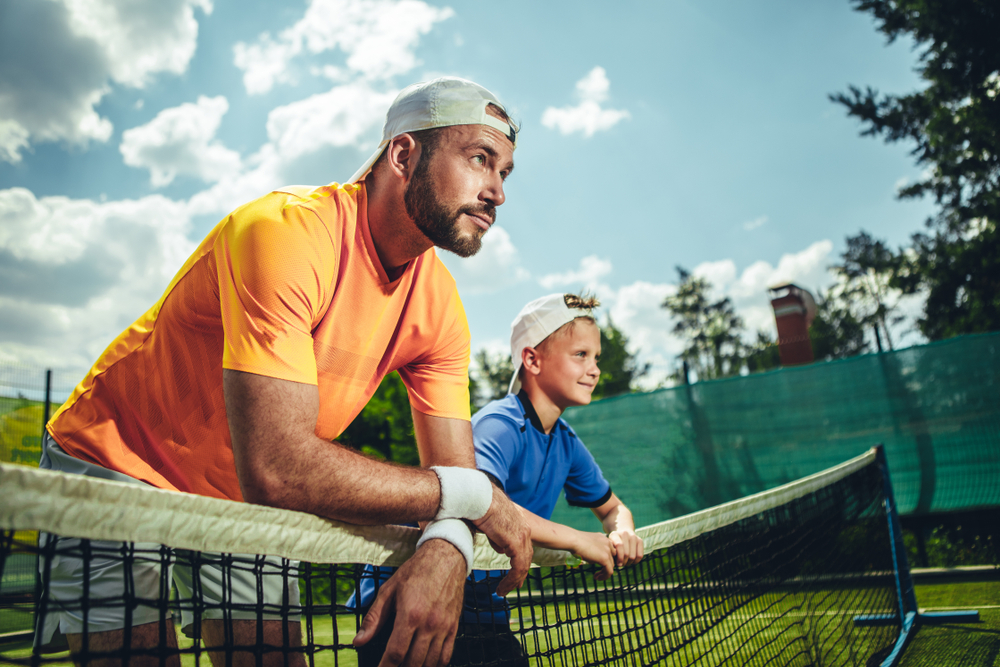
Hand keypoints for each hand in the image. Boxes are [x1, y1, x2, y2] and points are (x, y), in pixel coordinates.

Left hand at [353, 540, 465, 666]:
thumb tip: (359, 641)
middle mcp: (429, 624)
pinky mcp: (454, 626)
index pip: (396, 653)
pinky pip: (446, 655)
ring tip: (405, 664)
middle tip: (391, 666)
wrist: (446, 557)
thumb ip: (374, 618)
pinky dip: (435, 665)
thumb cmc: (416, 571)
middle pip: (413, 662)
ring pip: (430, 663)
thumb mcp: (389, 590)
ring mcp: (443, 627)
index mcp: (410, 615)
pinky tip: (425, 663)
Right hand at [471, 485, 531, 595]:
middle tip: (512, 586)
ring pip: (523, 566)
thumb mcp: (490, 523)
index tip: (514, 575)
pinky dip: (511, 580)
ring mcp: (522, 537)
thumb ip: (496, 534)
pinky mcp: (516, 543)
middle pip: (526, 557)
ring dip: (513, 581)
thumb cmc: (479, 505)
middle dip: (519, 574)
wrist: (479, 497)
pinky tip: (502, 589)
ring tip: (503, 591)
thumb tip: (497, 544)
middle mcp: (524, 530)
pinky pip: (518, 568)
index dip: (519, 562)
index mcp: (519, 524)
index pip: (523, 547)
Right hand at [572, 531, 615, 580]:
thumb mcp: (586, 543)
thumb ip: (592, 549)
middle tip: (598, 572)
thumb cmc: (574, 541)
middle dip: (606, 566)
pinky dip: (604, 576)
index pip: (610, 550)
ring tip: (596, 577)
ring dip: (604, 572)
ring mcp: (607, 550)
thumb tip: (592, 558)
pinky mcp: (605, 558)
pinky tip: (597, 578)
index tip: (598, 564)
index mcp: (603, 538)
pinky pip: (609, 571)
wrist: (573, 539)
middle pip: (612, 558)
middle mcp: (607, 543)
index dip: (606, 559)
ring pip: (611, 565)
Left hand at [608, 529, 643, 566]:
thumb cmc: (613, 543)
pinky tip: (631, 561)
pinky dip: (636, 561)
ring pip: (633, 556)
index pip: (619, 546)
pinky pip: (640, 555)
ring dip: (629, 562)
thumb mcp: (609, 546)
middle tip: (621, 564)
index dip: (619, 557)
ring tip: (625, 562)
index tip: (618, 564)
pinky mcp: (640, 540)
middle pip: (627, 553)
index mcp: (614, 534)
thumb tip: (613, 561)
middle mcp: (625, 534)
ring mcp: (633, 536)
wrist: (622, 532)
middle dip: (623, 562)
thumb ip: (611, 552)